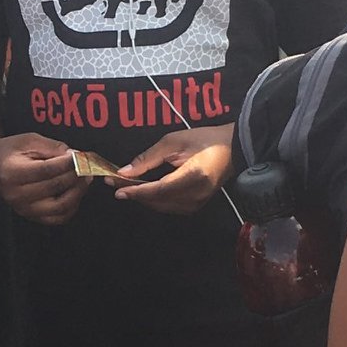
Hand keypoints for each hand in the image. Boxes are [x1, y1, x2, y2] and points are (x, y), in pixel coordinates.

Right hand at [0, 133, 91, 226]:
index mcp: (13, 173)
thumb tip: (76, 156)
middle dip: (76, 175)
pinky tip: (75, 193)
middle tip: (87, 165)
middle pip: (55, 187)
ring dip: (78, 192)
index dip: (68, 163)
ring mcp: (24, 208)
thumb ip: (54, 148)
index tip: (81, 156)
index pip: (48, 170)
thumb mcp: (30, 141)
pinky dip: (71, 207)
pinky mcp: (31, 216)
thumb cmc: (11, 151)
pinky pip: (58, 218)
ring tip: (84, 179)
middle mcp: (17, 194)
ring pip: (60, 207)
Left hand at [112, 123, 234, 213]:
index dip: (136, 191)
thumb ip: (148, 158)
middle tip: (114, 184)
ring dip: (143, 197)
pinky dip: (154, 199)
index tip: (116, 189)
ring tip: (125, 186)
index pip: (158, 189)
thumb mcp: (174, 142)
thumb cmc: (204, 140)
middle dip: (134, 193)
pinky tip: (144, 190)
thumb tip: (125, 171)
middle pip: (157, 201)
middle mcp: (195, 195)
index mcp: (193, 177)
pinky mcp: (196, 205)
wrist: (232, 148)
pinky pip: (169, 206)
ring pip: (161, 206)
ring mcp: (197, 203)